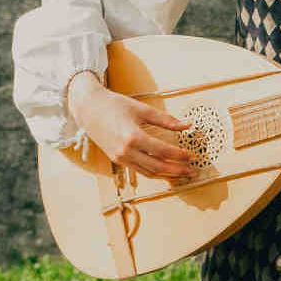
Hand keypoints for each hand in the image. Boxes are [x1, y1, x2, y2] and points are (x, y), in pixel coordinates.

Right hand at [68, 75, 197, 181]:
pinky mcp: (116, 159)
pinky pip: (138, 170)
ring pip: (148, 172)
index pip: (162, 151)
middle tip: (192, 170)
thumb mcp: (142, 109)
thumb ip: (166, 120)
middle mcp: (125, 151)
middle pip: (156, 166)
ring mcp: (119, 157)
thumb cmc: (115, 105)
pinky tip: (165, 170)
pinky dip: (153, 172)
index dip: (179, 155)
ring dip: (166, 175)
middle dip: (176, 170)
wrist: (88, 109)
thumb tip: (187, 125)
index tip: (192, 156)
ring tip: (182, 173)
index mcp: (132, 136)